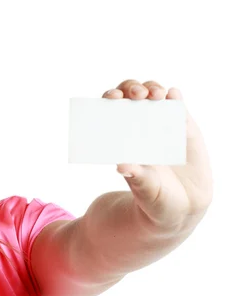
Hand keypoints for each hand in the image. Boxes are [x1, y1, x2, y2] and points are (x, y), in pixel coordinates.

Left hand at [102, 80, 212, 233]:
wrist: (181, 207)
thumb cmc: (154, 196)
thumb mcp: (144, 189)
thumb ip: (136, 177)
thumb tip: (121, 166)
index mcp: (122, 136)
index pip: (112, 108)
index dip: (111, 97)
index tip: (114, 98)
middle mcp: (140, 125)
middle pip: (133, 95)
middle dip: (133, 88)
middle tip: (137, 95)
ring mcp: (163, 124)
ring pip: (155, 96)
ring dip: (154, 89)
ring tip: (156, 95)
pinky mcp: (185, 128)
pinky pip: (178, 107)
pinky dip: (176, 98)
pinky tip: (173, 95)